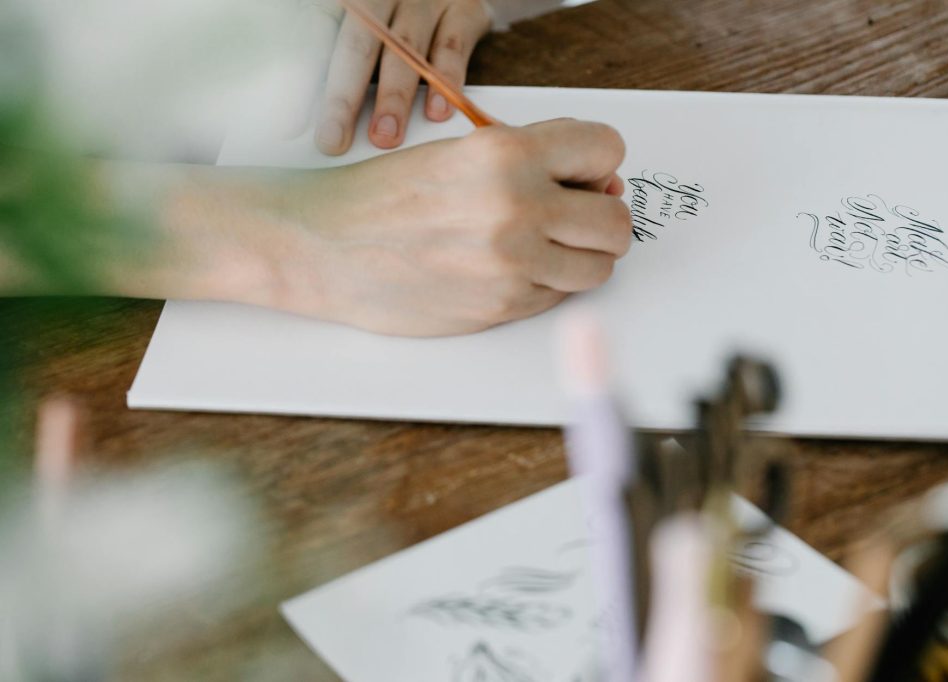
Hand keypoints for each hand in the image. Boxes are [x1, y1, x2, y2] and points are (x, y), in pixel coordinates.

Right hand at [261, 119, 630, 334]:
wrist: (323, 247)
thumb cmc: (382, 198)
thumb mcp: (457, 152)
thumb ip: (529, 161)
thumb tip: (597, 184)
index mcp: (506, 154)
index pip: (606, 150)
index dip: (597, 165)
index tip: (583, 177)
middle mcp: (517, 208)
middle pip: (616, 221)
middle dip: (601, 219)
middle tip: (574, 219)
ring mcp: (512, 264)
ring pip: (599, 267)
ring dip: (581, 257)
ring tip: (544, 247)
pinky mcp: (502, 306)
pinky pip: (559, 297)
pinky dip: (546, 284)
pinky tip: (510, 270)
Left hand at [294, 0, 491, 154]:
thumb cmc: (396, 15)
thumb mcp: (360, 23)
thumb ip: (337, 56)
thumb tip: (310, 121)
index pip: (317, 35)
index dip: (304, 81)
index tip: (292, 128)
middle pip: (358, 46)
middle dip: (344, 98)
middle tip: (334, 141)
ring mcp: (425, 1)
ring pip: (405, 50)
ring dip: (394, 98)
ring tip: (385, 137)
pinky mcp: (464, 11)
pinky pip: (453, 49)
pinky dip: (446, 83)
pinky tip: (436, 113)